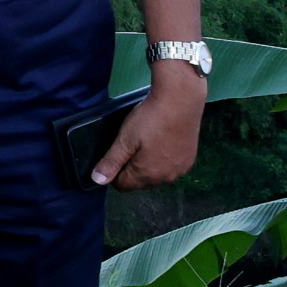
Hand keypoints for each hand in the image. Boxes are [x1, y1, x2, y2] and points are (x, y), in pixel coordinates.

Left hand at [92, 63, 204, 188]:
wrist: (181, 101)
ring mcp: (181, 170)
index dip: (114, 171)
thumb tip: (97, 181)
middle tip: (131, 144)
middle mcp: (166, 179)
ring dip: (148, 164)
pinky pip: (170, 167)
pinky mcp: (190, 160)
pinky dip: (163, 159)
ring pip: (156, 175)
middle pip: (140, 182)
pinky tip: (161, 141)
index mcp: (147, 175)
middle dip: (131, 168)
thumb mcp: (125, 139)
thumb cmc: (150, 119)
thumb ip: (111, 161)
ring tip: (146, 141)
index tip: (117, 152)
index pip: (122, 185)